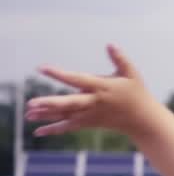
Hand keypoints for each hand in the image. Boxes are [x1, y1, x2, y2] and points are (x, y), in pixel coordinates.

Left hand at [26, 45, 162, 139]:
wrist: (143, 120)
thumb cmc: (137, 93)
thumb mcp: (131, 73)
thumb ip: (119, 59)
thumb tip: (110, 44)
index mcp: (102, 87)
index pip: (78, 79)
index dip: (60, 74)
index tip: (42, 68)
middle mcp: (94, 102)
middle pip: (70, 103)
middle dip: (50, 103)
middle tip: (31, 103)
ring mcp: (91, 114)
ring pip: (66, 115)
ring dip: (46, 115)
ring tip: (27, 114)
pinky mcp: (90, 123)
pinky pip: (69, 126)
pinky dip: (54, 129)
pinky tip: (38, 131)